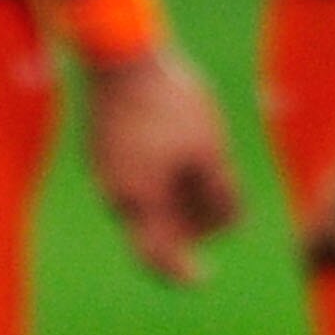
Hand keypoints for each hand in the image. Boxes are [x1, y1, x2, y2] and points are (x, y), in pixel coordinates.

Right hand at [83, 48, 242, 285]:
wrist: (123, 56)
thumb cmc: (171, 105)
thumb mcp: (209, 148)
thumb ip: (220, 192)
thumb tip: (234, 226)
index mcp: (139, 200)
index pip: (158, 255)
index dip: (181, 273)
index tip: (204, 278)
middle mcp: (114, 192)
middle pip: (152, 229)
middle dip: (188, 228)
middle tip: (220, 215)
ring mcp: (102, 168)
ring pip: (142, 201)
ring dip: (174, 201)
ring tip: (205, 180)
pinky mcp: (100, 146)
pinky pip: (131, 177)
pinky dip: (157, 179)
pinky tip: (179, 156)